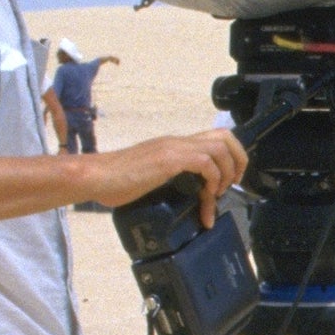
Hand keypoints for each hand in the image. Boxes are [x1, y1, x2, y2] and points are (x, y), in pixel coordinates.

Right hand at [70, 130, 250, 227]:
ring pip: (220, 148)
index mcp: (175, 145)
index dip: (233, 156)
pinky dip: (213, 181)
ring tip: (217, 195)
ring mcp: (173, 148)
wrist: (96, 176)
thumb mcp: (152, 178)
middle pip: (225, 137)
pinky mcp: (168, 159)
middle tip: (232, 185)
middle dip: (239, 161)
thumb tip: (188, 195)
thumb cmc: (117, 181)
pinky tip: (206, 197)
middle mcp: (178, 142)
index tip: (231, 180)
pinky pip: (205, 163)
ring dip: (227, 174)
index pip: (216, 137)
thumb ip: (171, 179)